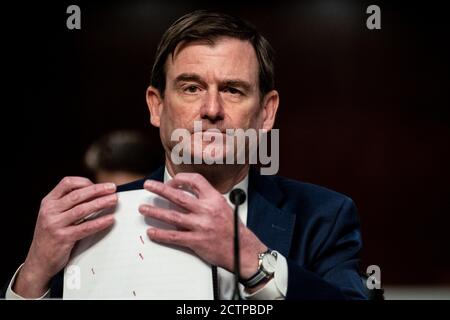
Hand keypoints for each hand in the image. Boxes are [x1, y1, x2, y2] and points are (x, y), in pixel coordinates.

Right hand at [14, 177, 117, 297]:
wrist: (38, 261)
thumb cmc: (51, 235)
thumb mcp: (54, 215)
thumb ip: (69, 204)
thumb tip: (97, 194)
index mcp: (48, 202)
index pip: (67, 183)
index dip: (85, 182)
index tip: (100, 185)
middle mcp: (50, 211)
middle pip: (77, 195)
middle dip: (98, 190)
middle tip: (112, 189)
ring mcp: (55, 224)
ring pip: (82, 210)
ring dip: (100, 203)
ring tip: (113, 200)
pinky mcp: (62, 238)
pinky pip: (85, 228)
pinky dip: (99, 222)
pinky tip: (109, 219)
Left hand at [139, 173, 266, 278]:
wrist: (242, 250)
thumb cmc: (233, 229)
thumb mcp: (224, 206)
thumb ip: (207, 200)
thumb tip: (188, 196)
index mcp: (214, 199)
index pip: (195, 180)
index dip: (181, 179)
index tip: (171, 181)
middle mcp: (207, 210)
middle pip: (178, 196)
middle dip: (160, 189)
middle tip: (148, 186)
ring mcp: (201, 226)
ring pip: (172, 216)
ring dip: (155, 211)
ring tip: (143, 208)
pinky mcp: (196, 241)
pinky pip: (174, 236)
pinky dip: (161, 234)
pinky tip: (152, 231)